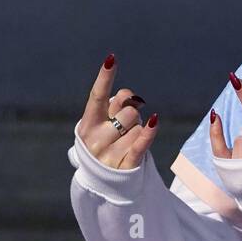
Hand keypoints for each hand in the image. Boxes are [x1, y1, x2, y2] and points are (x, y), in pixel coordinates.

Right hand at [78, 53, 157, 169]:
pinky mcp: (126, 165)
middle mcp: (95, 138)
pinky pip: (141, 143)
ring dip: (138, 131)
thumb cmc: (107, 143)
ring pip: (137, 126)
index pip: (97, 96)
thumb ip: (114, 105)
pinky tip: (154, 121)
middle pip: (127, 111)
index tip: (111, 59)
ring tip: (127, 142)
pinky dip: (149, 132)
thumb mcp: (104, 124)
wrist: (105, 181)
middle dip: (132, 115)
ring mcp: (109, 153)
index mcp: (87, 124)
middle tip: (125, 127)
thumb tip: (127, 95)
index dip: (105, 77)